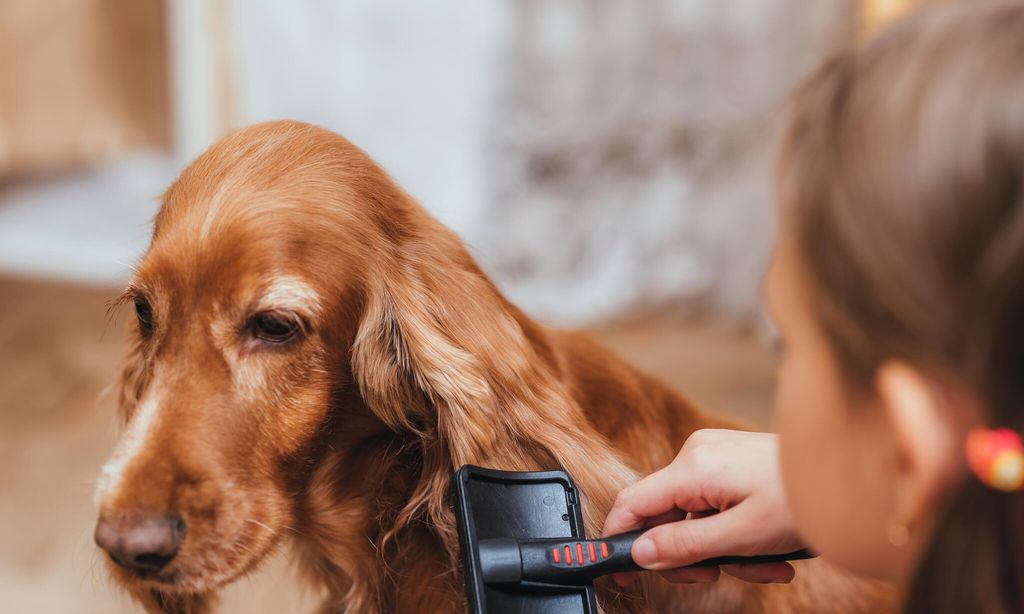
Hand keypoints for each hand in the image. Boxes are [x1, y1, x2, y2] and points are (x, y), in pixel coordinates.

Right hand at [603, 429, 803, 584]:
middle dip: (691, 554)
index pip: (633, 504)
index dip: (620, 539)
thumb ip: (686, 546)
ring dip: (721, 549)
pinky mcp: (728, 463)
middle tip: (716, 576)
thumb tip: (641, 553)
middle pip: (665, 516)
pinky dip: (732, 532)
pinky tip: (766, 549)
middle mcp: (696, 455)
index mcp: (693, 468)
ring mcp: (713, 456)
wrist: (849, 477)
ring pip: (694, 517)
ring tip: (764, 565)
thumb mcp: (742, 536)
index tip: (621, 573)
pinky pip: (713, 506)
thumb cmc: (802, 502)